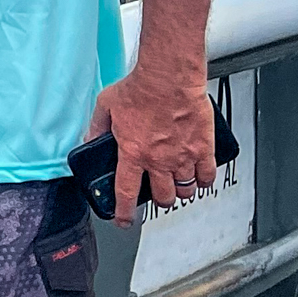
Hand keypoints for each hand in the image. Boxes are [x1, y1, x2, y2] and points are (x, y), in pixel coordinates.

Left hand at [84, 72, 217, 225]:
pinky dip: (204, 180)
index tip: (123, 220)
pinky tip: (200, 177)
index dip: (123, 212)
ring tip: (178, 185)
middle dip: (158, 200)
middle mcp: (158, 160)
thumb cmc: (140, 88)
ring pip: (185, 189)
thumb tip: (89, 140)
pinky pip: (208, 174)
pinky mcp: (203, 147)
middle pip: (161, 196)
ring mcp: (183, 156)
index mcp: (132, 153)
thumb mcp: (105, 106)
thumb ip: (96, 127)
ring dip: (181, 191)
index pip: (125, 192)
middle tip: (157, 195)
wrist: (169, 76)